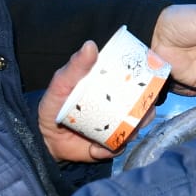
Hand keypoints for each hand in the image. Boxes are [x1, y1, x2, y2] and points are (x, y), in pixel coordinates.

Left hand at [36, 41, 153, 162]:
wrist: (44, 138)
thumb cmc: (53, 106)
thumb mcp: (61, 84)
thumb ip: (75, 67)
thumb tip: (91, 45)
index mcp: (111, 87)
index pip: (139, 83)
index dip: (150, 84)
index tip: (151, 86)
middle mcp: (118, 106)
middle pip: (144, 108)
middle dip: (146, 112)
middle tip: (136, 115)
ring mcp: (116, 126)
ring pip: (136, 129)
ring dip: (131, 132)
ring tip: (117, 133)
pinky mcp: (109, 146)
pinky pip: (118, 148)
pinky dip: (109, 149)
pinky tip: (95, 148)